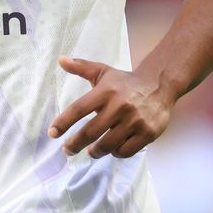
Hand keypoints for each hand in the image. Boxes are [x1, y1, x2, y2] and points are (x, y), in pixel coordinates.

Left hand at [48, 56, 174, 158]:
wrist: (159, 85)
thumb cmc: (125, 81)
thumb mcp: (103, 71)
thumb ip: (81, 67)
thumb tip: (61, 60)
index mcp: (106, 91)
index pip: (79, 109)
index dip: (63, 122)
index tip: (52, 133)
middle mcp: (119, 106)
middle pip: (91, 132)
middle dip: (75, 144)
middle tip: (67, 150)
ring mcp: (134, 121)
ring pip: (108, 145)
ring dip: (95, 151)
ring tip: (90, 151)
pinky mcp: (147, 133)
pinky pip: (125, 151)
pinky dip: (115, 153)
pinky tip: (112, 149)